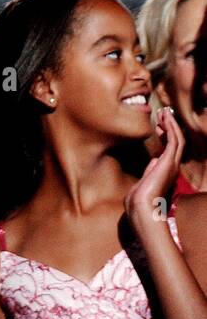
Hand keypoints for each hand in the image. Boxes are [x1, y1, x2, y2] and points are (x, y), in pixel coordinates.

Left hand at [125, 105, 183, 227]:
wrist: (142, 206)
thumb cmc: (140, 198)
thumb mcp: (146, 180)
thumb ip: (151, 170)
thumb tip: (154, 160)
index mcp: (166, 171)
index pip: (168, 150)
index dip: (165, 136)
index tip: (159, 126)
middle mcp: (172, 166)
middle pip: (176, 142)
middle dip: (170, 127)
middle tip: (165, 114)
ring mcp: (172, 164)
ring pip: (178, 139)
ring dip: (172, 125)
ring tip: (166, 113)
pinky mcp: (170, 161)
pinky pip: (175, 141)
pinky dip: (172, 129)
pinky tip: (166, 120)